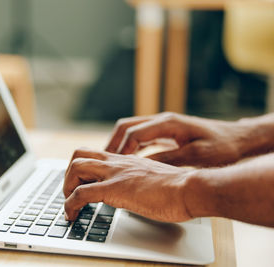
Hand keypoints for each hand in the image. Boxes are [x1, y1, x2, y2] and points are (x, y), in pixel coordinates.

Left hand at [63, 148, 192, 221]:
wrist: (189, 189)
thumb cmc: (177, 187)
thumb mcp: (151, 178)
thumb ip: (137, 180)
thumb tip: (132, 190)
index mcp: (126, 160)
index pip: (95, 154)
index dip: (82, 168)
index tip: (80, 183)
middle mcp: (117, 163)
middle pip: (79, 154)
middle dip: (69, 174)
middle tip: (70, 192)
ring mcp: (114, 174)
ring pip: (75, 168)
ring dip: (66, 187)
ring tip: (70, 205)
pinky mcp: (114, 189)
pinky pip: (80, 193)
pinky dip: (70, 205)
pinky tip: (72, 215)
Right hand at [106, 112, 249, 166]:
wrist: (239, 139)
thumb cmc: (222, 147)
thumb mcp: (196, 156)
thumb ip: (168, 159)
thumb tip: (142, 166)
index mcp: (168, 123)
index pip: (133, 133)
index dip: (121, 149)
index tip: (114, 165)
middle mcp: (162, 120)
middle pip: (126, 127)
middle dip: (112, 143)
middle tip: (103, 162)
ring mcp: (163, 125)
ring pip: (131, 130)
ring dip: (119, 144)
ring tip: (110, 162)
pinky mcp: (166, 132)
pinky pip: (140, 137)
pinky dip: (130, 147)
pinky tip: (127, 161)